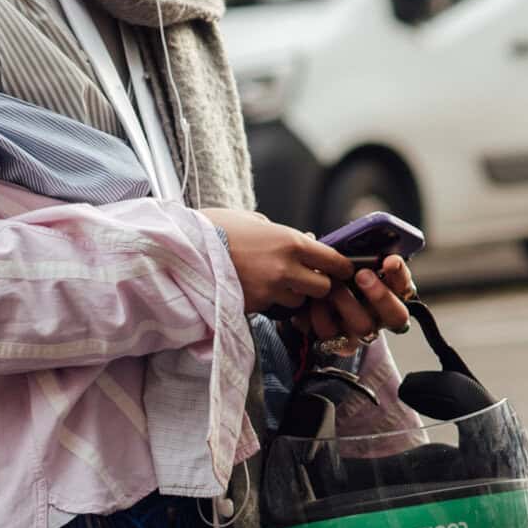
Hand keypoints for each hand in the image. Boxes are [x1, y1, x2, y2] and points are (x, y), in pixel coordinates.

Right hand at [209, 208, 412, 337]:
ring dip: (292, 296)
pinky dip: (269, 301)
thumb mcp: (256, 220)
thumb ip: (284, 234)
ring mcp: (270, 290)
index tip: (341, 270)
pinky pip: (272, 308)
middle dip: (317, 286)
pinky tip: (255, 288)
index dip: (340, 268)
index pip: (333, 261)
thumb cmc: (220, 226)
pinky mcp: (254, 305)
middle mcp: (286, 268)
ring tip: (274, 283)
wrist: (186, 247)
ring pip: (297, 302)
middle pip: (322, 288)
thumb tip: (306, 239)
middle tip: (307, 279)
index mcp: (291, 241)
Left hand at [306, 253, 415, 346]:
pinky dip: (321, 317)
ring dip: (348, 305)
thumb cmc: (335, 276)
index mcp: (392, 293)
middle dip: (380, 294)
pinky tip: (314, 303)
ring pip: (365, 327)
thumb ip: (342, 252)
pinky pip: (335, 336)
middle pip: (397, 316)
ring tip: (332, 288)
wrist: (316, 305)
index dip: (400, 274)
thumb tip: (312, 237)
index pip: (406, 286)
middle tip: (362, 275)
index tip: (390, 260)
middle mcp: (383, 316)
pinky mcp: (342, 344)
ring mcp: (364, 331)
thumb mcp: (341, 262)